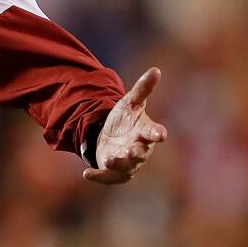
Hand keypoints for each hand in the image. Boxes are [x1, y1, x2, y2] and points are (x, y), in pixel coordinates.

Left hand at [84, 67, 168, 185]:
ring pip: (126, 166)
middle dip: (137, 153)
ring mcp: (128, 162)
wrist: (112, 136)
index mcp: (145, 132)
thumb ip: (143, 88)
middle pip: (141, 153)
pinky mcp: (114, 172)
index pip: (154, 133)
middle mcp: (139, 149)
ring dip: (119, 163)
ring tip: (110, 160)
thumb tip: (156, 70)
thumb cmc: (127, 119)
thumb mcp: (131, 102)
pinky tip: (86, 174)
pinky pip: (108, 177)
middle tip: (131, 150)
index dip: (157, 133)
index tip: (161, 134)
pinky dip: (98, 177)